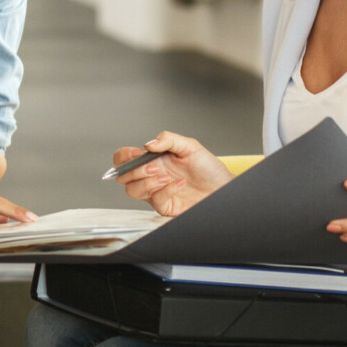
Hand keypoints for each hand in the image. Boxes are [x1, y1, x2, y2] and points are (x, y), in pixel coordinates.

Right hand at [114, 132, 232, 217]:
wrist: (223, 187)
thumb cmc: (208, 168)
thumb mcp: (190, 146)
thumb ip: (168, 139)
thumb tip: (149, 144)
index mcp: (153, 160)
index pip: (124, 158)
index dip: (123, 157)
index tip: (136, 154)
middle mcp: (151, 176)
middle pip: (123, 177)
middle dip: (135, 171)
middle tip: (154, 166)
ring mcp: (156, 192)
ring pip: (133, 191)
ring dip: (147, 182)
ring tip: (165, 176)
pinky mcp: (165, 206)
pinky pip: (155, 201)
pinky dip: (166, 190)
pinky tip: (179, 184)